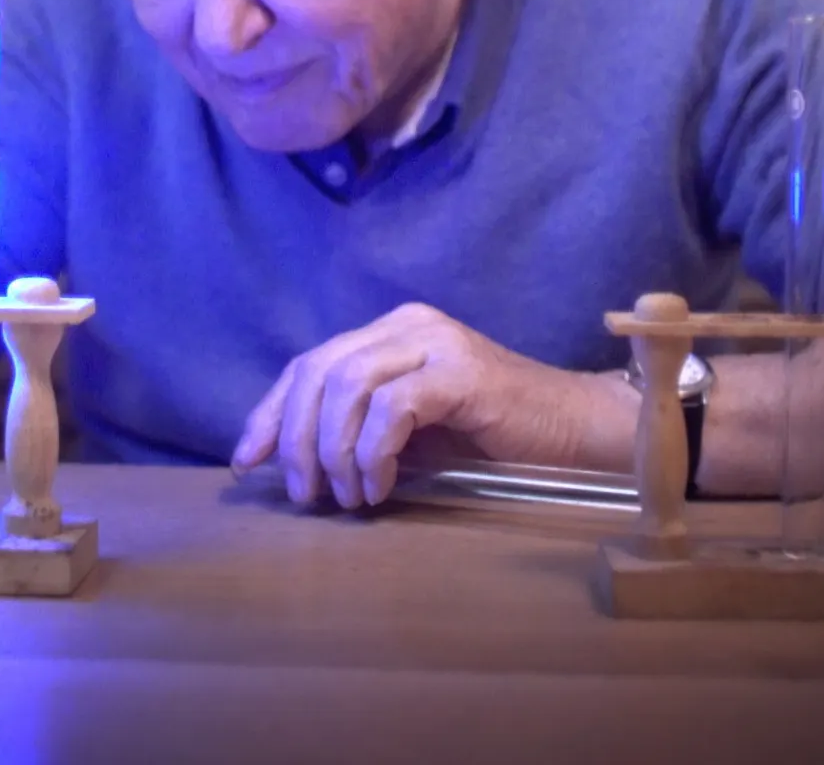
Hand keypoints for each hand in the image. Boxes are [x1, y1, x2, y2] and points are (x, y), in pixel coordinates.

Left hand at [230, 303, 608, 509]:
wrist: (575, 433)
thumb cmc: (494, 439)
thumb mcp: (413, 432)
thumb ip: (361, 429)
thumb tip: (296, 466)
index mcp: (390, 332)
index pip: (310, 363)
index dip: (272, 413)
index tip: (248, 462)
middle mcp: (408, 325)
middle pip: (319, 369)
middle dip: (297, 437)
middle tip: (303, 494)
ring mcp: (436, 343)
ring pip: (347, 382)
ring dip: (333, 448)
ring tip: (343, 496)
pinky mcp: (462, 372)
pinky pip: (392, 406)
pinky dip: (372, 452)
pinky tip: (379, 487)